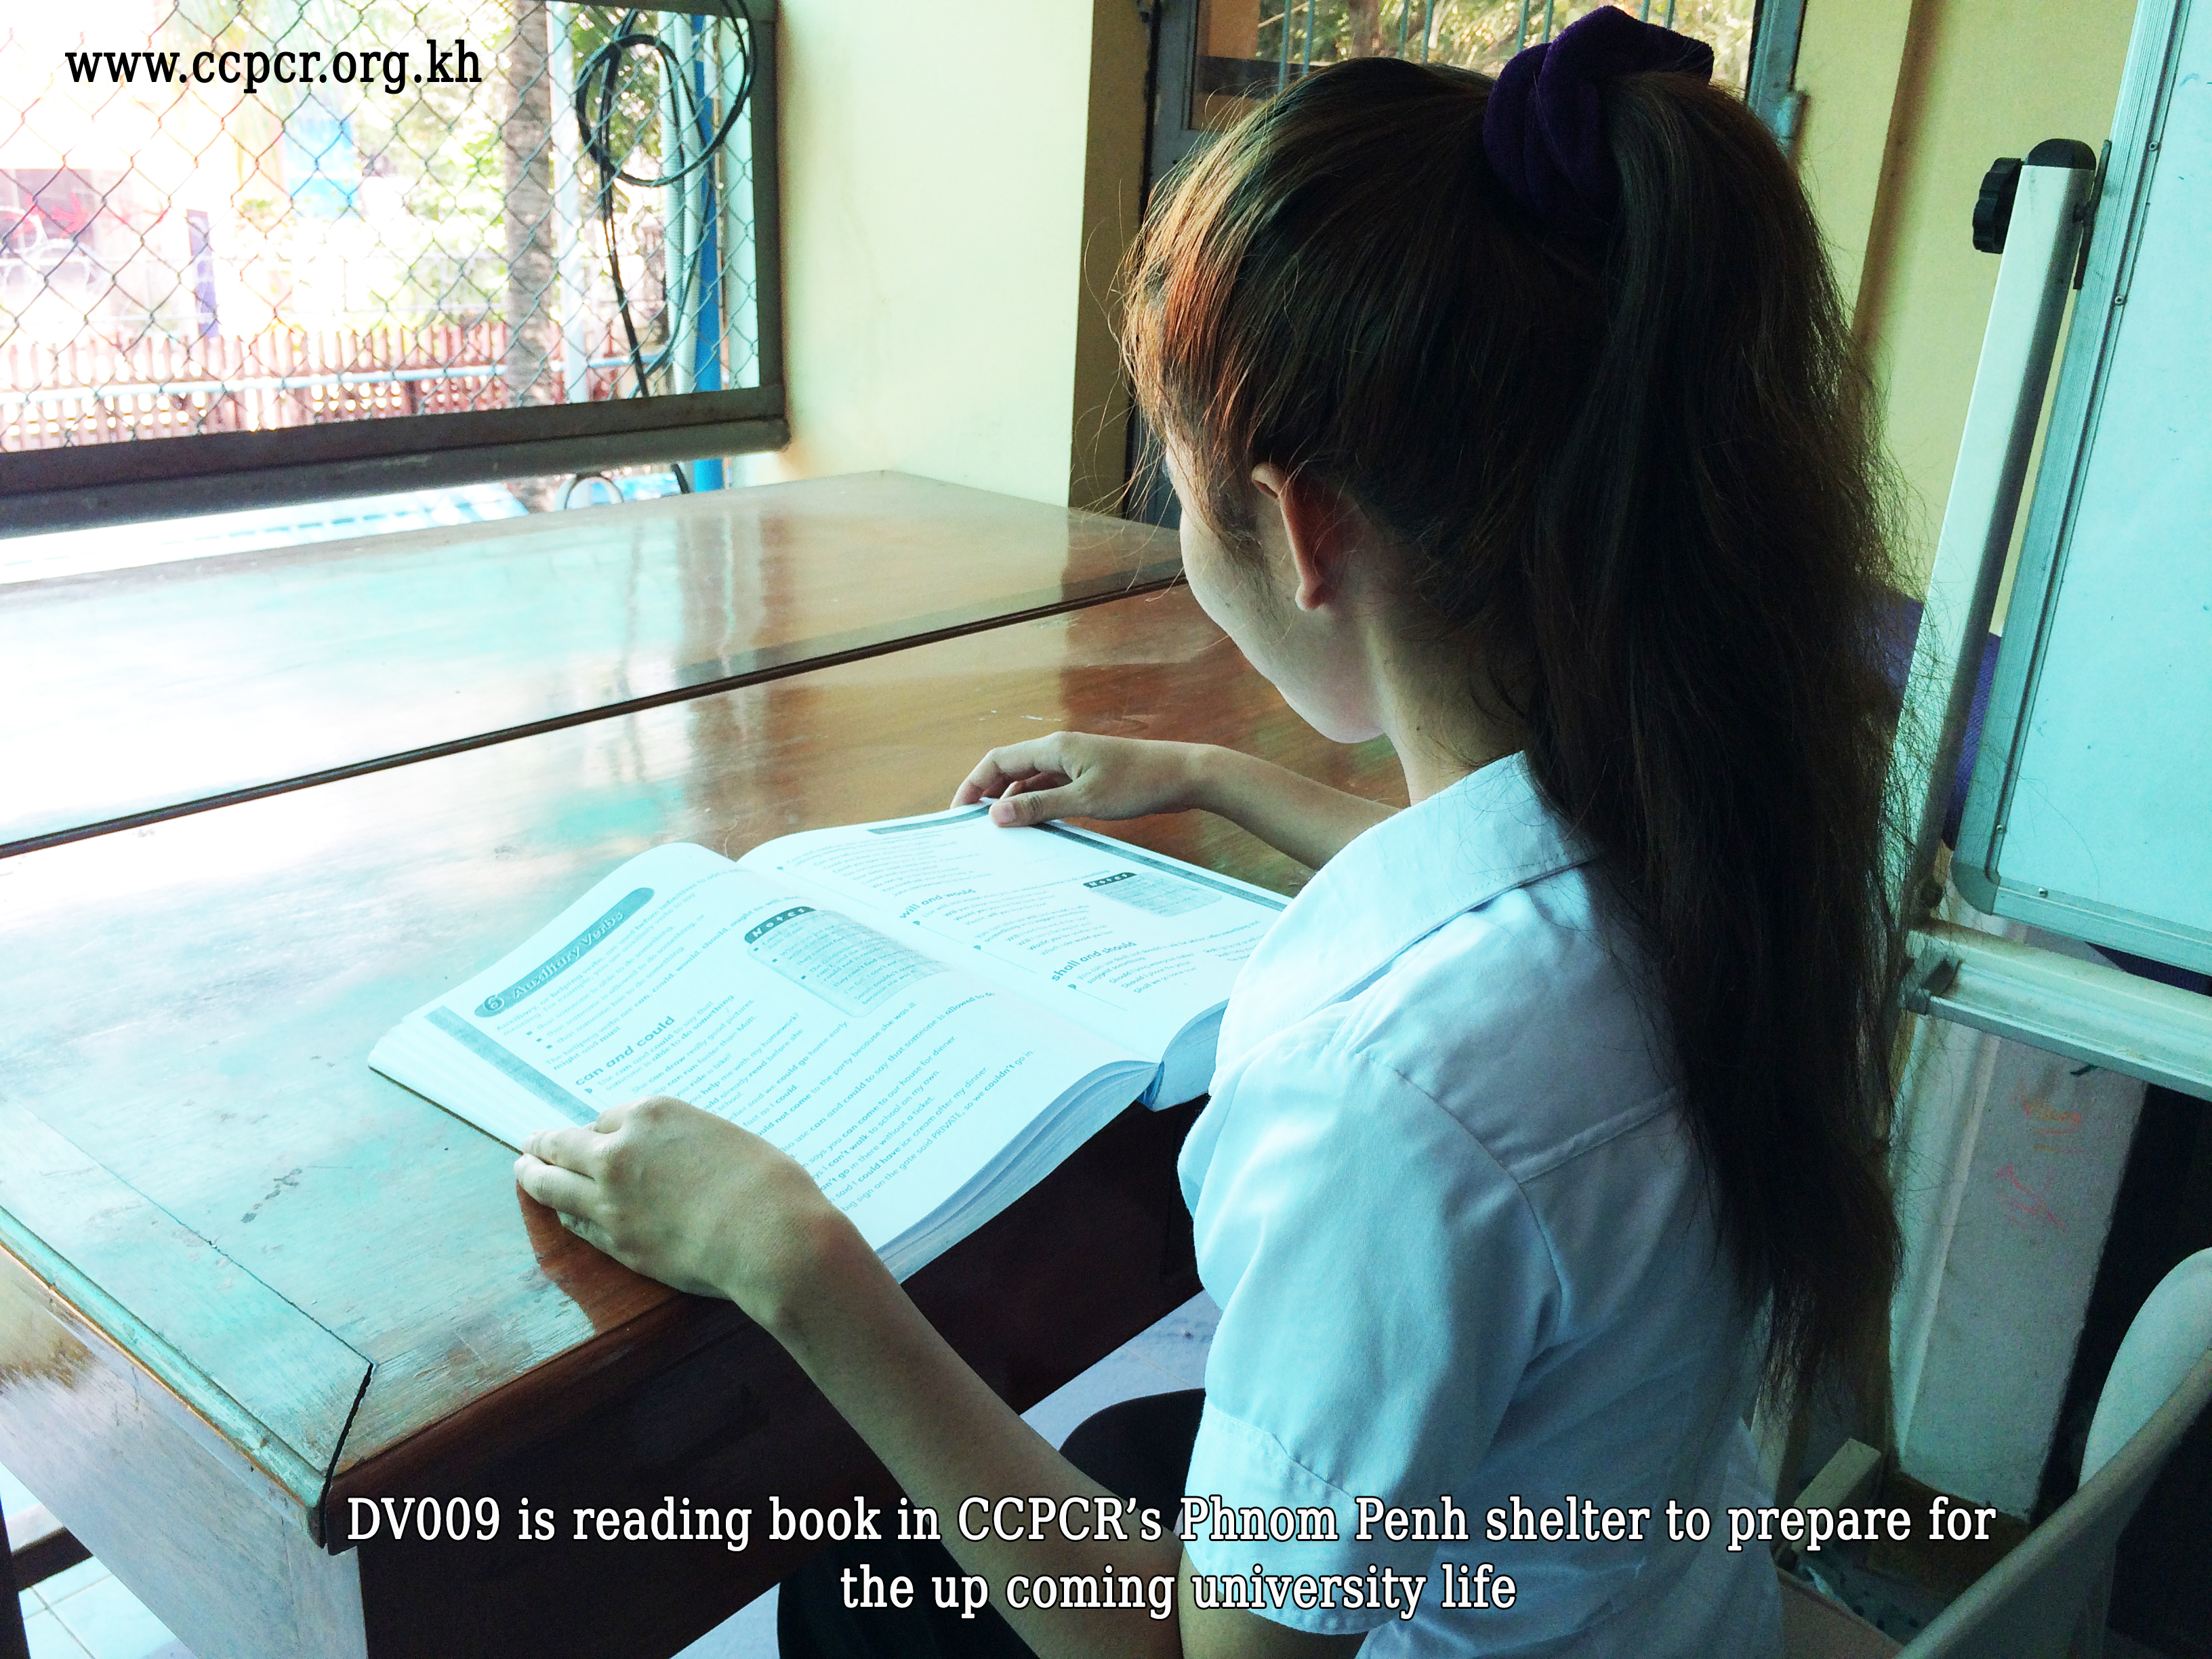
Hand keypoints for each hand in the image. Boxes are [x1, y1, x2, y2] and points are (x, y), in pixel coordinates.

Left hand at [513, 1096, 855, 1324]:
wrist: (769, 1235)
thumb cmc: (766, 1181)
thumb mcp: (725, 1137)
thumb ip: (685, 1141)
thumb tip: (672, 1156)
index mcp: (652, 1114)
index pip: (609, 1117)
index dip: (602, 1129)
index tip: (596, 1133)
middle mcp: (620, 1150)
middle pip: (563, 1143)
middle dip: (543, 1143)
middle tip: (531, 1144)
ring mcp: (610, 1199)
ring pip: (551, 1184)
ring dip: (532, 1175)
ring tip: (524, 1171)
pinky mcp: (615, 1241)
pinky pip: (576, 1223)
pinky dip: (564, 1214)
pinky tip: (561, 1212)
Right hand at [951, 733, 1211, 826]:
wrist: (1184, 775)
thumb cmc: (1139, 783)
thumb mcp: (1085, 799)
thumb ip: (1039, 806)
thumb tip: (995, 815)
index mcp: (1053, 747)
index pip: (997, 761)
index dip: (973, 785)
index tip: (958, 814)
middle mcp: (1059, 752)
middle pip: (1010, 771)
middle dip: (989, 797)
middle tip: (973, 831)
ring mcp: (1074, 765)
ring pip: (1031, 783)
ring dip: (1014, 805)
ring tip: (1001, 837)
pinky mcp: (1089, 779)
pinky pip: (1052, 792)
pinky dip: (1039, 808)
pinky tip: (1035, 831)